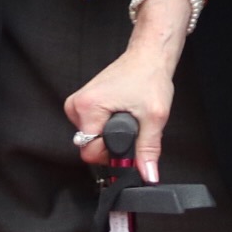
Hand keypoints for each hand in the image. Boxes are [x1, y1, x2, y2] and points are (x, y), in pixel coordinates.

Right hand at [62, 11, 184, 181]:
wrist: (148, 56)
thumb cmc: (149, 76)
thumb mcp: (154, 117)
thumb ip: (148, 149)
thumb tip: (148, 174)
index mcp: (88, 106)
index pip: (89, 151)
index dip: (111, 154)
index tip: (128, 144)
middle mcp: (76, 104)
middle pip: (88, 146)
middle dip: (111, 143)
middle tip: (131, 126)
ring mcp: (78, 103)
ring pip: (90, 138)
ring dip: (109, 135)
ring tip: (127, 117)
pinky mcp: (83, 103)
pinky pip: (91, 128)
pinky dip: (106, 127)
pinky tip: (119, 114)